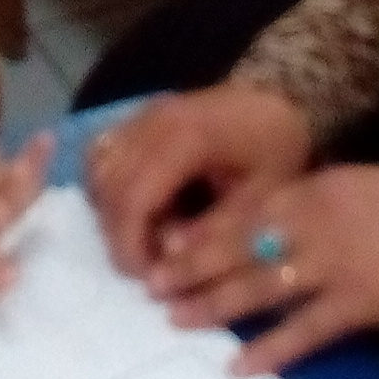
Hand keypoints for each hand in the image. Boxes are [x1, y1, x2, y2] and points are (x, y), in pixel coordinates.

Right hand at [84, 86, 311, 275]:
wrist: (280, 99)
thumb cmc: (276, 149)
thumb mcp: (262, 196)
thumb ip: (216, 228)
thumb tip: (170, 259)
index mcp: (186, 138)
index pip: (134, 197)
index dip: (130, 244)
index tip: (147, 279)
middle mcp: (153, 121)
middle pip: (109, 187)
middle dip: (120, 236)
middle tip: (148, 268)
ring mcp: (140, 116)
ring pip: (98, 169)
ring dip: (111, 211)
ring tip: (144, 239)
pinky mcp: (137, 118)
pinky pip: (102, 153)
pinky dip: (108, 186)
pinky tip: (135, 209)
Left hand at [141, 163, 378, 376]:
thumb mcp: (359, 186)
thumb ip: (315, 204)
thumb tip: (272, 226)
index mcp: (313, 188)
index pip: (243, 209)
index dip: (201, 229)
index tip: (166, 243)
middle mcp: (313, 222)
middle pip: (238, 246)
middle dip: (192, 266)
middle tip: (152, 285)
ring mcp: (332, 264)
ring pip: (259, 286)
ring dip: (215, 304)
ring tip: (177, 319)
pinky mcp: (355, 304)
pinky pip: (303, 331)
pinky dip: (270, 350)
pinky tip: (239, 367)